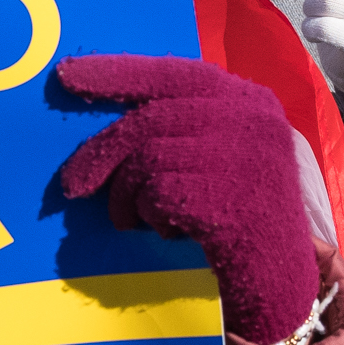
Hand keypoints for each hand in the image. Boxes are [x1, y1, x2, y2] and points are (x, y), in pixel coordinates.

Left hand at [55, 54, 315, 344]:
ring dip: (127, 197)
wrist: (277, 271)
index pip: (171, 73)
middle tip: (72, 185)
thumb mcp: (216, 152)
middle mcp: (252, 119)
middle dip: (101, 154)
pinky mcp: (232, 198)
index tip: (66, 75)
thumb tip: (98, 114)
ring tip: (134, 218)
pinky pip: (157, 196)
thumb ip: (178, 124)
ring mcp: (245, 158)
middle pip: (148, 120)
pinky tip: (168, 231)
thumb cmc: (233, 208)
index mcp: (248, 99)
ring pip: (146, 161)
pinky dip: (150, 217)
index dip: (116, 73)